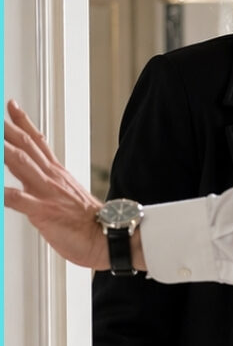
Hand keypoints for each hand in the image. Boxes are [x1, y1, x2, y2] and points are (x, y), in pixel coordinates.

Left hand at [4, 99, 108, 268]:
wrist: (109, 238)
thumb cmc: (90, 224)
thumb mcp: (67, 199)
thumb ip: (47, 189)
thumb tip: (30, 187)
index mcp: (57, 174)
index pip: (38, 142)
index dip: (23, 123)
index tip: (12, 107)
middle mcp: (51, 178)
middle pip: (25, 145)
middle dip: (6, 128)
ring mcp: (46, 193)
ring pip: (19, 162)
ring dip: (2, 149)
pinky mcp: (43, 211)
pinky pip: (17, 199)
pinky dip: (3, 194)